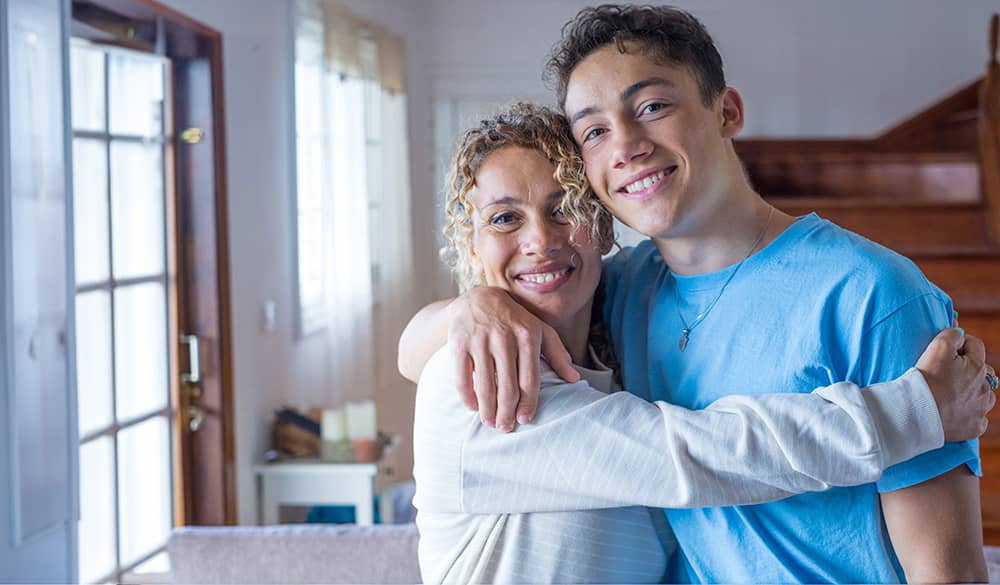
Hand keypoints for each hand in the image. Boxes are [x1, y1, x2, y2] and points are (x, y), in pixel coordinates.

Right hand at [447, 287, 578, 431]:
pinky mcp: (459, 343)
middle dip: (507, 413)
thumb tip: (575, 379)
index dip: (528, 404)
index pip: (530, 379)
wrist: (478, 298)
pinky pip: (462, 377)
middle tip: (505, 428)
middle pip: (507, 387)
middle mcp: (504, 338)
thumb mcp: (540, 330)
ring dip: (487, 410)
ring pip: (485, 386)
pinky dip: (467, 397)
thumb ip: (558, 354)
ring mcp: (480, 340)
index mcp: (527, 336)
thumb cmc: (514, 319)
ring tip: (490, 422)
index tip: (525, 420)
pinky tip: (473, 407)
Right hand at [916, 328, 995, 441]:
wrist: (917, 413)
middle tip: (947, 373)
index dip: (960, 344)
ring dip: (971, 392)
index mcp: (979, 368)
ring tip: (950, 394)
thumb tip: (959, 332)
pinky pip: (976, 417)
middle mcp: (986, 390)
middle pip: (982, 372)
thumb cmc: (927, 380)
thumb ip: (951, 334)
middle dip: (969, 369)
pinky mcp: (975, 428)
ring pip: (982, 395)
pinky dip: (967, 413)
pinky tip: (952, 411)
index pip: (976, 345)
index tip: (946, 349)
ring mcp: (981, 410)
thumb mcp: (937, 347)